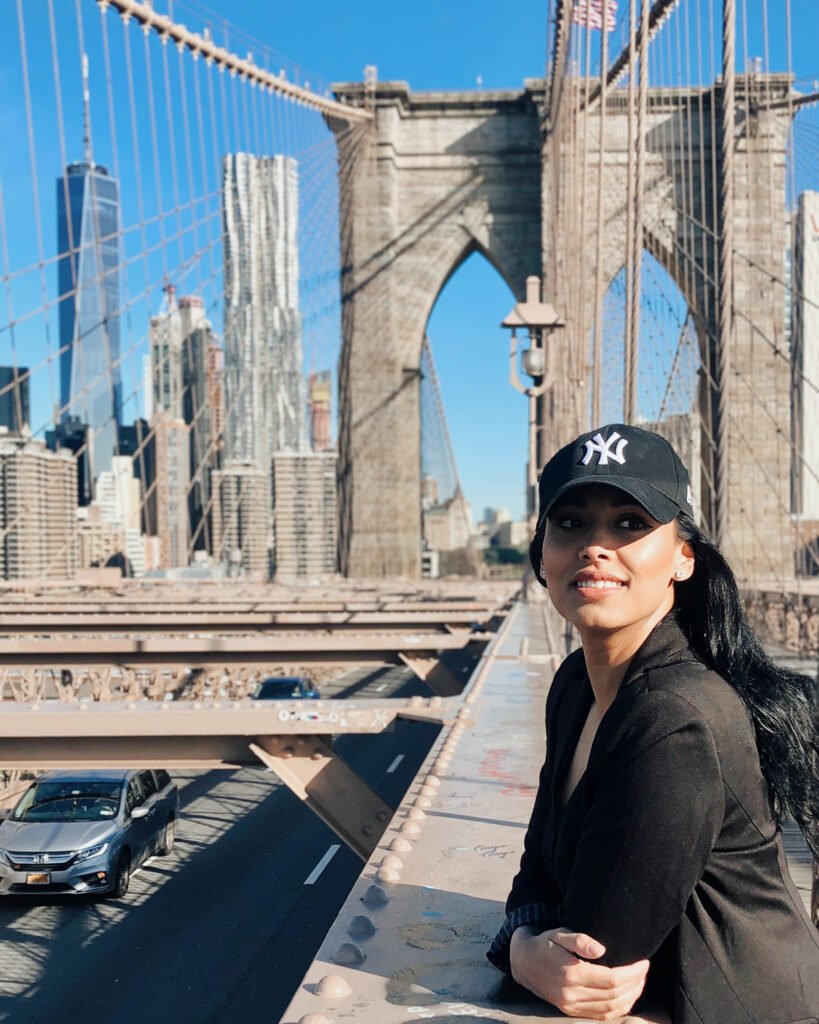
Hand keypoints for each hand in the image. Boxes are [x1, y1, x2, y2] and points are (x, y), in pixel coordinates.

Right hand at [509, 926, 649, 1020]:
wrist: (523, 961)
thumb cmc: (545, 943)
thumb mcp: (559, 934)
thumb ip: (579, 940)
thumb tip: (601, 950)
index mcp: (571, 974)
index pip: (611, 980)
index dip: (632, 973)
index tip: (644, 962)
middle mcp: (571, 994)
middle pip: (614, 996)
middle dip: (635, 984)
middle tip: (645, 971)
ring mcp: (570, 1005)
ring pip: (609, 1009)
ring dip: (630, 998)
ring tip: (640, 983)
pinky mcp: (570, 1011)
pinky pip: (600, 1016)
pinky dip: (618, 1009)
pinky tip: (626, 998)